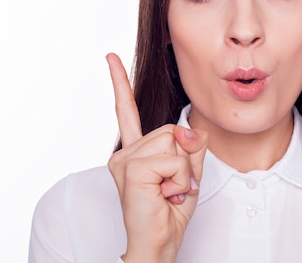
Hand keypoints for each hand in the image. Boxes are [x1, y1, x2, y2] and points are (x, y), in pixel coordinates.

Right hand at [106, 53, 207, 262]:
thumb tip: (187, 129)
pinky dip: (179, 179)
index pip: (127, 111)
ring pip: (173, 142)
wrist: (158, 244)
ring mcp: (125, 160)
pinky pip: (172, 160)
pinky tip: (165, 195)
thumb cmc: (170, 211)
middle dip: (184, 158)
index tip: (110, 57)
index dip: (120, 83)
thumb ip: (191, 145)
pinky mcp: (132, 169)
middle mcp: (124, 153)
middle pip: (170, 129)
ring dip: (183, 171)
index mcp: (134, 151)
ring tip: (168, 192)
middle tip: (173, 186)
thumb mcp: (189, 172)